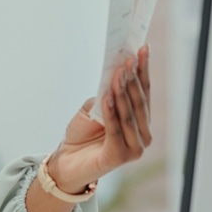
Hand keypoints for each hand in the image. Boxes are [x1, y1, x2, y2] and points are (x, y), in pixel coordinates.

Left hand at [50, 45, 152, 190]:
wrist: (66, 162)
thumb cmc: (81, 135)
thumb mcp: (94, 108)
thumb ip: (106, 95)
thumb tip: (115, 74)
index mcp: (140, 122)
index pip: (145, 92)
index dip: (143, 70)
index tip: (142, 48)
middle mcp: (143, 135)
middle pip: (140, 101)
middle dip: (133, 78)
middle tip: (128, 59)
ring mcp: (134, 148)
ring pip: (129, 114)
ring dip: (123, 92)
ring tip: (118, 73)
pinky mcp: (119, 157)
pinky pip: (115, 130)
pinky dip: (111, 112)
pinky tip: (108, 96)